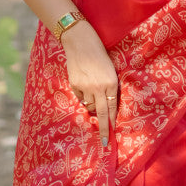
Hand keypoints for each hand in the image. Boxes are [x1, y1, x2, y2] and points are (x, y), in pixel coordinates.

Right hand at [61, 21, 118, 146]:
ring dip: (91, 104)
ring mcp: (85, 87)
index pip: (112, 108)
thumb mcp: (110, 71)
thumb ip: (109, 88)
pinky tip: (83, 83)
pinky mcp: (74, 84)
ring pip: (89, 105)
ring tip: (91, 90)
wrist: (81, 42)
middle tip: (105, 143)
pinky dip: (82, 95)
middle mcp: (99, 87)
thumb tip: (105, 107)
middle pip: (101, 114)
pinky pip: (80, 97)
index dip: (111, 123)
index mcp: (111, 83)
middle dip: (103, 130)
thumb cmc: (99, 55)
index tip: (112, 135)